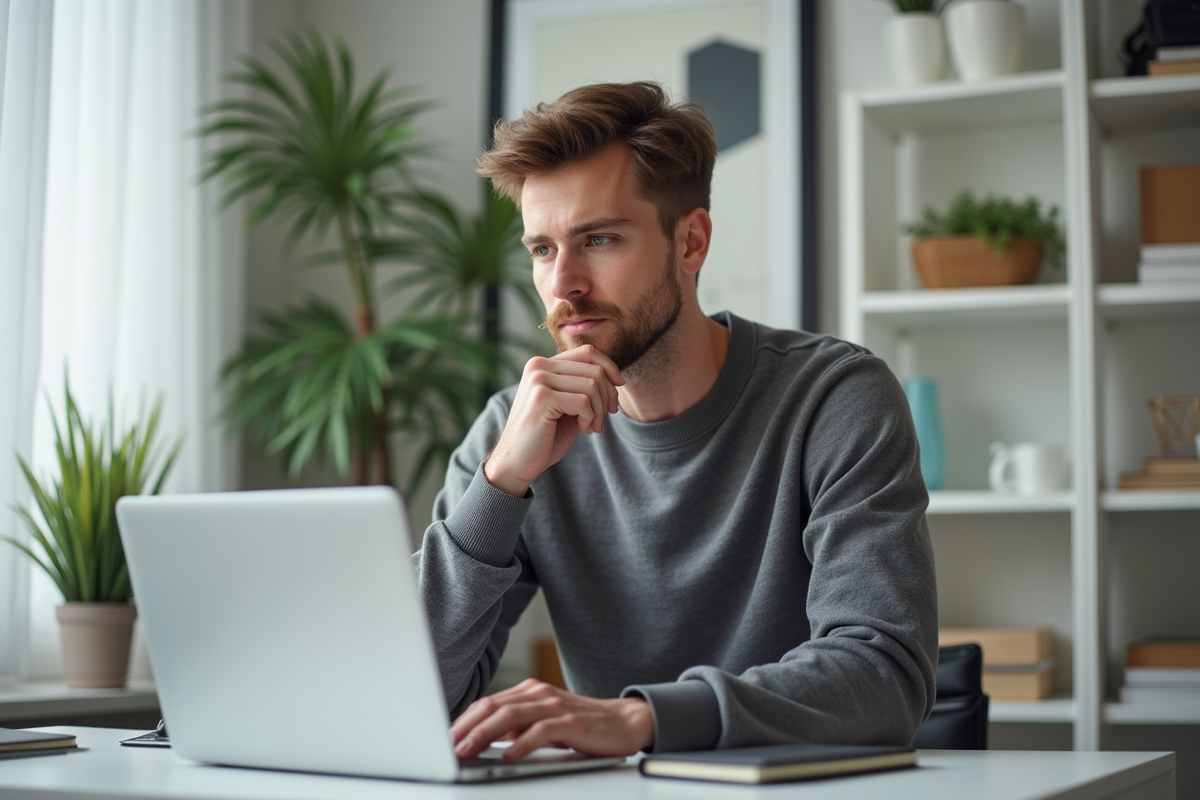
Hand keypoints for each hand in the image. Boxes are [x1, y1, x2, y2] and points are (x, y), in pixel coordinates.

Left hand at [451, 679, 653, 760]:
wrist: (624, 721)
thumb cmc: (582, 725)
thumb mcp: (543, 722)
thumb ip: (516, 726)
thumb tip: (484, 738)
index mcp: (529, 692)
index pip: (487, 703)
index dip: (462, 720)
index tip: (442, 739)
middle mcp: (538, 694)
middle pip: (493, 707)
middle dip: (466, 727)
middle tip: (446, 746)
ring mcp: (555, 705)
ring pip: (511, 716)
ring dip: (484, 734)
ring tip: (467, 750)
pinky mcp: (572, 721)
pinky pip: (542, 730)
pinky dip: (522, 743)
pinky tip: (509, 756)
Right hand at [484, 345, 623, 496]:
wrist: (518, 462)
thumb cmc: (545, 436)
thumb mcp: (568, 405)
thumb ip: (583, 386)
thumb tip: (615, 377)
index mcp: (544, 364)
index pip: (588, 352)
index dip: (610, 368)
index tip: (619, 387)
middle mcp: (538, 366)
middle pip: (594, 369)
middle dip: (607, 396)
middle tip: (602, 419)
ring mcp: (538, 380)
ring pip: (592, 385)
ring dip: (599, 410)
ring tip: (591, 426)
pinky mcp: (541, 397)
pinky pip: (583, 402)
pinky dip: (590, 418)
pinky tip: (582, 429)